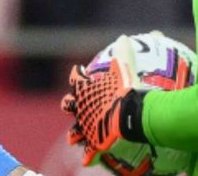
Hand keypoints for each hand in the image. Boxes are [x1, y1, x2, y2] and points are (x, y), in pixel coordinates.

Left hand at [61, 36, 139, 164]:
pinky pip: (90, 152)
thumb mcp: (126, 68)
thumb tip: (124, 36)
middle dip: (69, 103)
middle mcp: (81, 108)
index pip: (76, 78)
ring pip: (75, 131)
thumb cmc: (126, 91)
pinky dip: (90, 156)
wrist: (129, 117)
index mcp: (86, 90)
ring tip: (74, 137)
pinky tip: (88, 161)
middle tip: (71, 103)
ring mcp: (86, 126)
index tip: (77, 71)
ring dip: (75, 133)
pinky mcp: (94, 142)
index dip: (76, 74)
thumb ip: (124, 52)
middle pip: (69, 104)